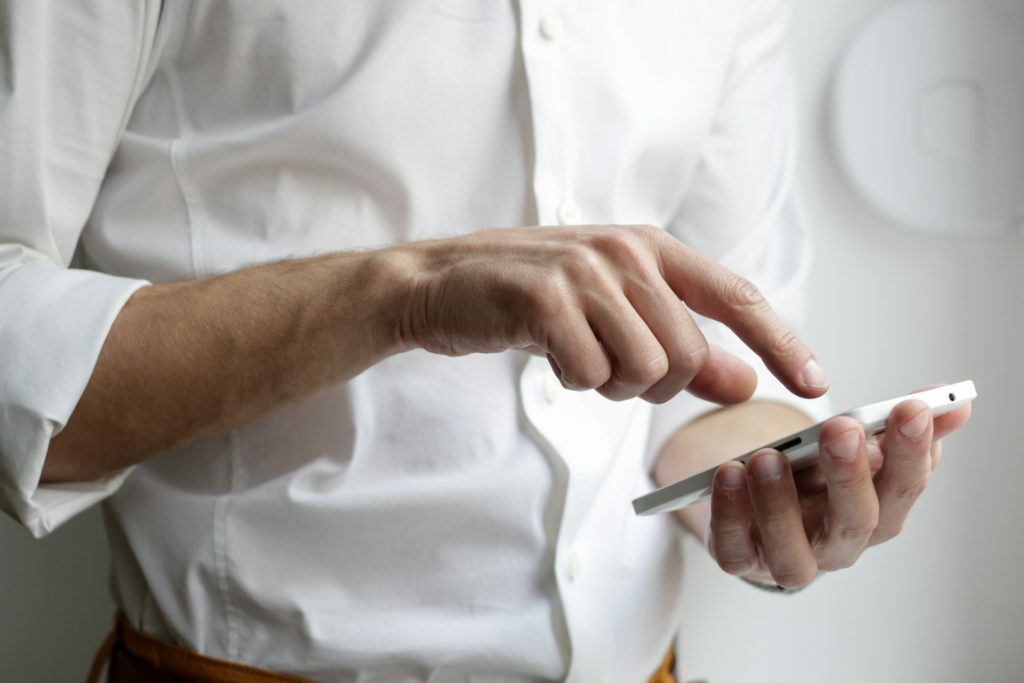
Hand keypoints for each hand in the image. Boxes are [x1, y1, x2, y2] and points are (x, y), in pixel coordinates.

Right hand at [394, 225, 828, 404]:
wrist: (442, 284)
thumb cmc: (532, 299)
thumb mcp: (615, 314)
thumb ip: (683, 347)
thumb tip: (745, 384)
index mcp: (651, 247)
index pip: (736, 297)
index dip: (781, 342)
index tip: (815, 384)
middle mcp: (626, 251)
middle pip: (687, 355)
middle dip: (654, 384)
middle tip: (608, 367)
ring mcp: (585, 271)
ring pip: (644, 370)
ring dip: (610, 384)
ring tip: (576, 355)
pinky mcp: (546, 298)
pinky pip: (591, 375)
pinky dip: (573, 382)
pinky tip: (547, 353)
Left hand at [704, 393, 971, 587]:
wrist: (761, 508)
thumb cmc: (815, 478)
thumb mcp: (854, 446)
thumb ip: (896, 425)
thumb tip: (952, 402)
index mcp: (877, 512)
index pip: (904, 487)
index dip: (912, 451)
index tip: (911, 408)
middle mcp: (839, 544)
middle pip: (855, 522)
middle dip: (850, 475)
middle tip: (842, 429)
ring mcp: (789, 558)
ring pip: (792, 551)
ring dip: (780, 504)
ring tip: (768, 457)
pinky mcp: (742, 559)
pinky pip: (734, 550)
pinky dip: (729, 515)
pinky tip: (727, 474)